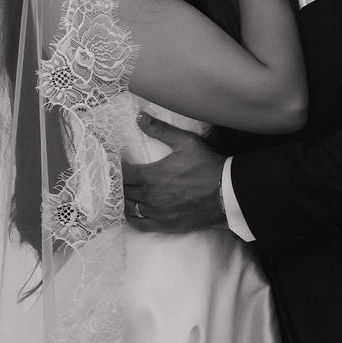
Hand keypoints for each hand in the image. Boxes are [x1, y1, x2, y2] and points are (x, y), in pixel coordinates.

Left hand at [123, 114, 225, 231]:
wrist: (226, 192)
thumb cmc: (206, 165)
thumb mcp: (185, 142)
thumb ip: (160, 130)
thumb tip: (139, 117)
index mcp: (152, 175)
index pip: (124, 174)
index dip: (117, 168)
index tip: (116, 163)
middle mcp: (151, 196)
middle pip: (124, 192)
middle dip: (118, 184)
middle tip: (117, 178)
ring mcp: (157, 213)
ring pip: (129, 209)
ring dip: (123, 200)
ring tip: (123, 193)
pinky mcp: (165, 225)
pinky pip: (140, 224)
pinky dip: (131, 217)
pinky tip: (131, 211)